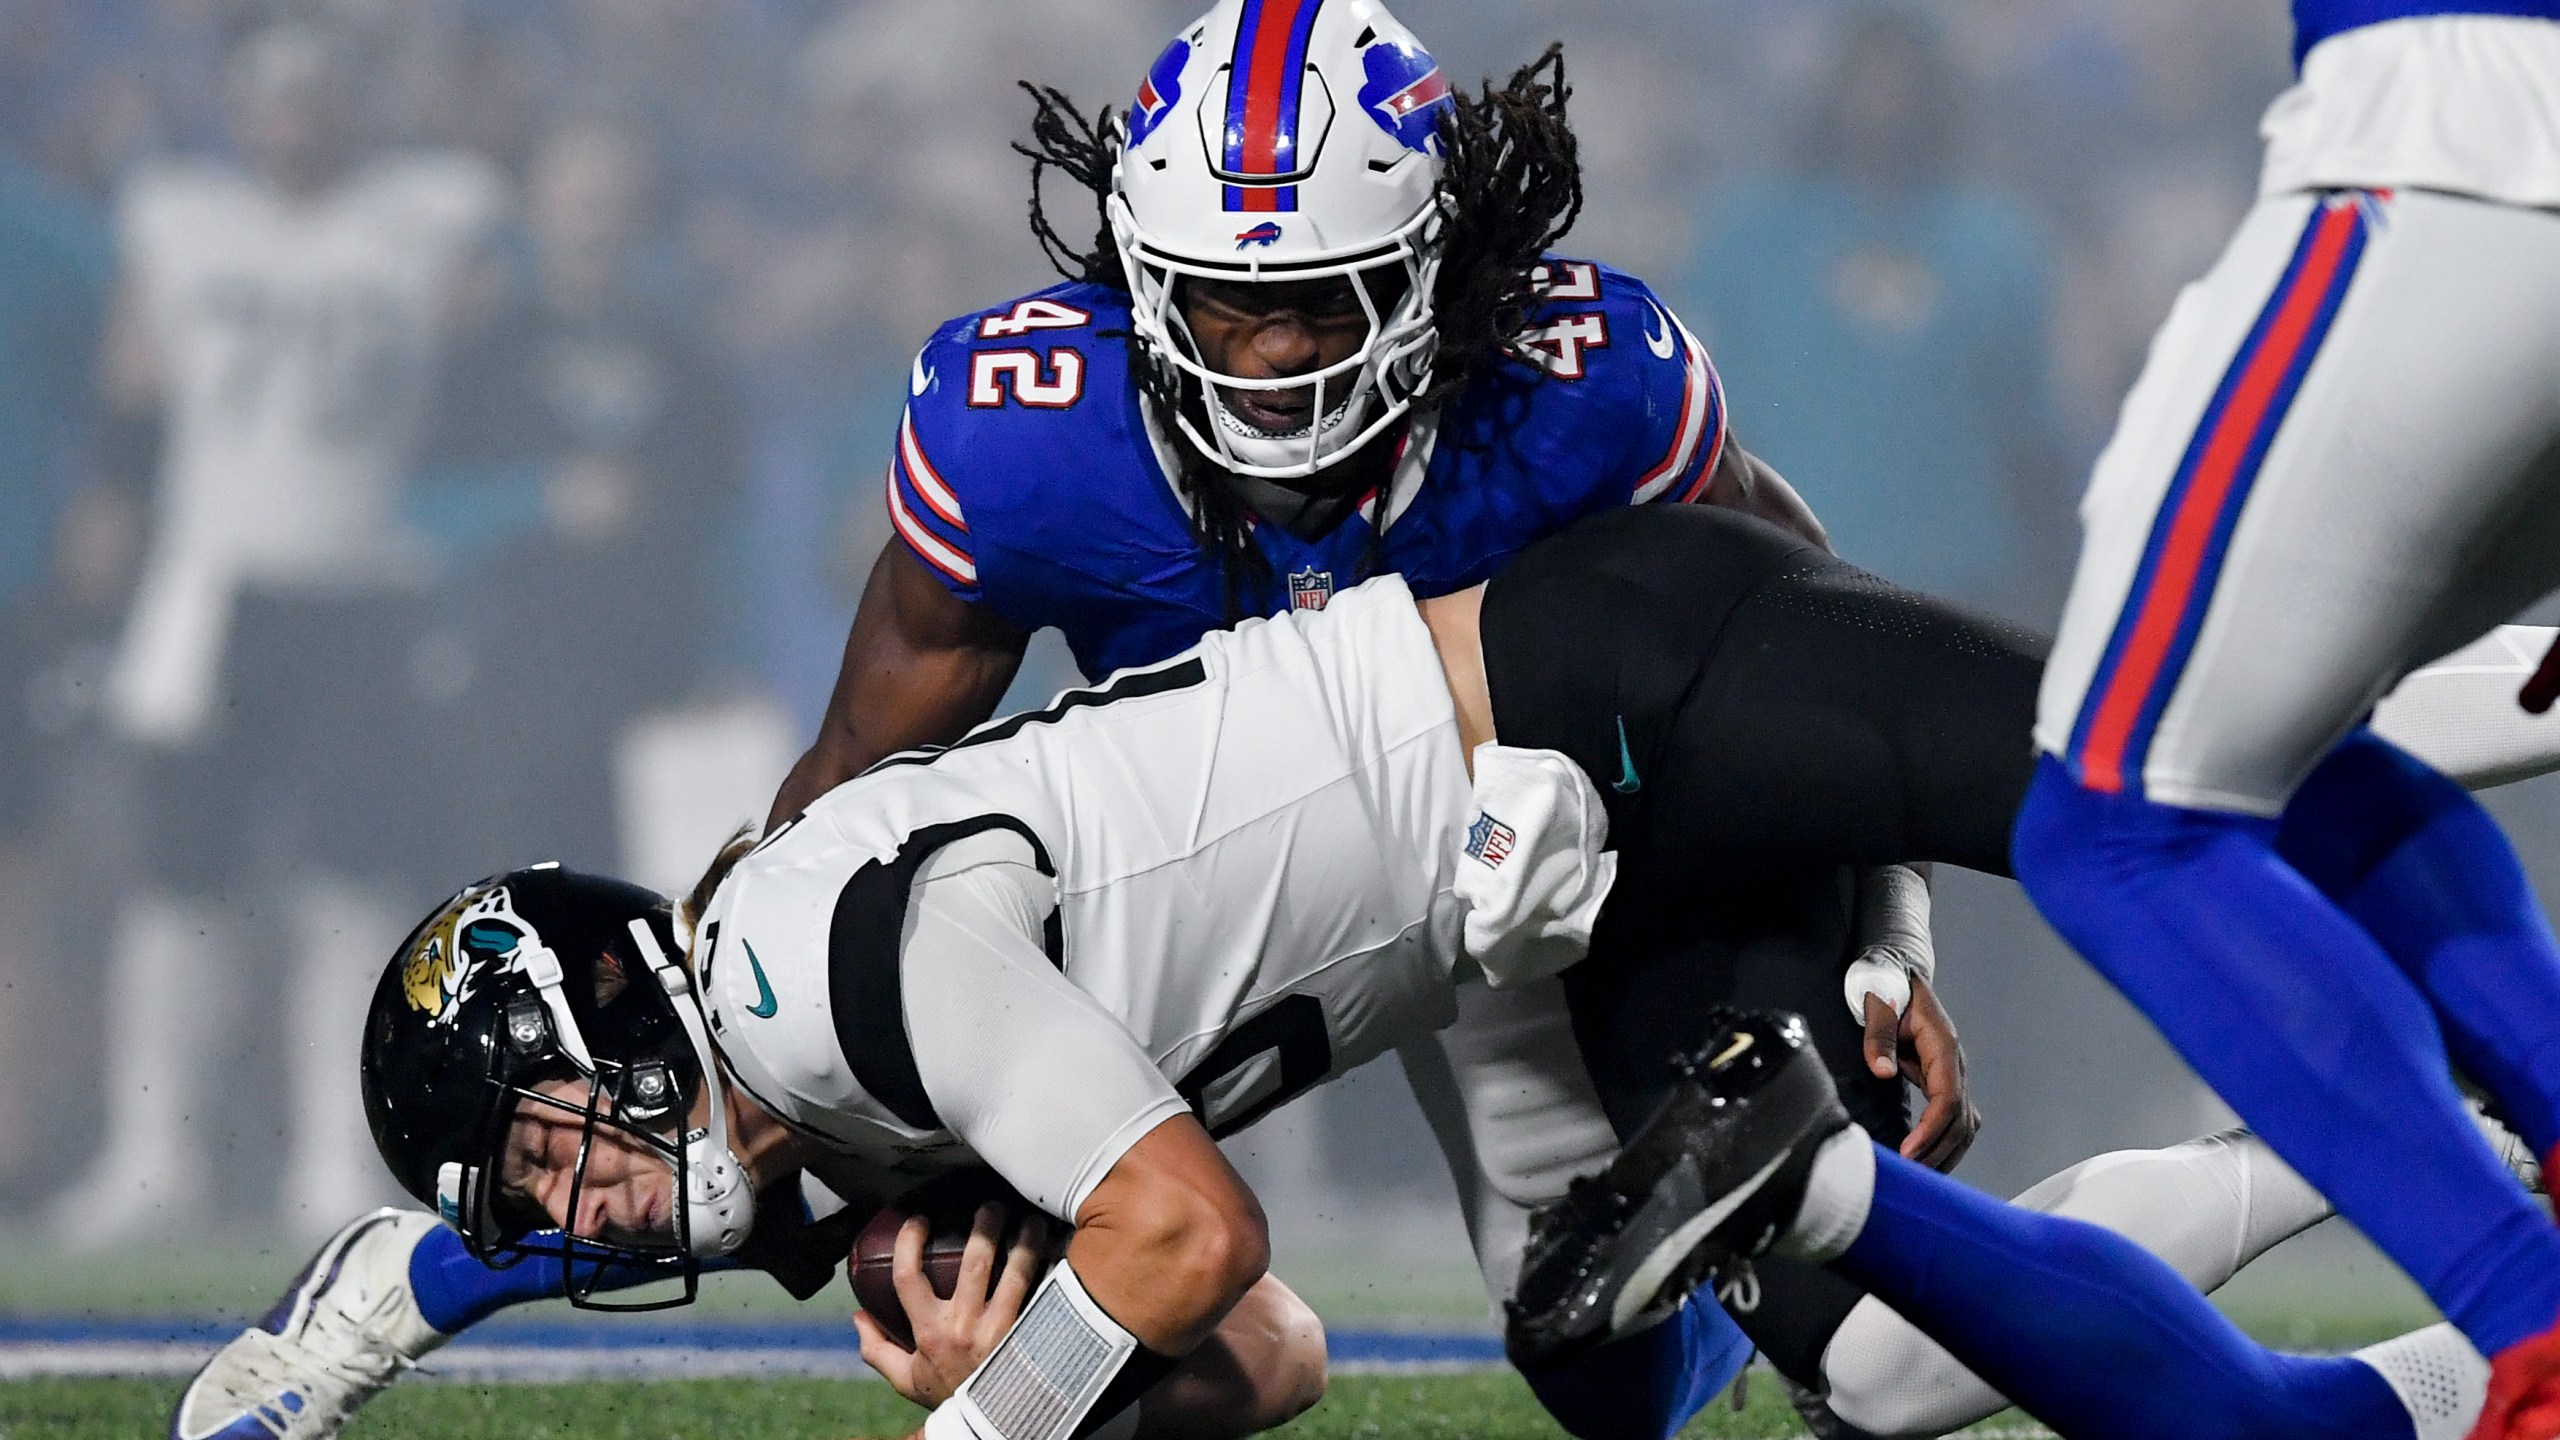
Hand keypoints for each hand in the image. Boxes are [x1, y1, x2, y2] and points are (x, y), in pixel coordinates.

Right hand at [853, 1201, 1050, 1408]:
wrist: (988, 1425)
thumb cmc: (948, 1395)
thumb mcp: (905, 1378)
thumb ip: (877, 1349)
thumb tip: (858, 1316)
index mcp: (929, 1331)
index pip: (908, 1278)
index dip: (910, 1243)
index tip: (918, 1220)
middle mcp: (964, 1327)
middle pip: (973, 1264)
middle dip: (983, 1227)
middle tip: (990, 1206)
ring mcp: (999, 1331)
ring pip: (1015, 1274)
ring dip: (1024, 1241)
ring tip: (1029, 1220)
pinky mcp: (1027, 1337)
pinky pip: (1043, 1296)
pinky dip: (1051, 1271)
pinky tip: (1056, 1250)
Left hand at [1863, 976, 1978, 1171]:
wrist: (1899, 973)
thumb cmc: (1888, 988)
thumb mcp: (1878, 1005)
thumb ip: (1879, 1036)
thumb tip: (1882, 1070)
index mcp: (1944, 1047)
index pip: (1947, 1098)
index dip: (1931, 1129)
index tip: (1909, 1152)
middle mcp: (1956, 1064)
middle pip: (1961, 1119)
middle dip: (1939, 1151)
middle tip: (1911, 1176)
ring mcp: (1953, 1073)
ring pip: (1965, 1123)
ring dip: (1947, 1153)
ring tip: (1922, 1178)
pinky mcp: (1944, 1080)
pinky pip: (1955, 1118)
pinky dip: (1947, 1143)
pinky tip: (1929, 1160)